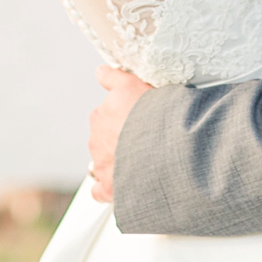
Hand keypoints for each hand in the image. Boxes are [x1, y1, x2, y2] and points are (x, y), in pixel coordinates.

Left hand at [87, 65, 150, 202]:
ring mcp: (101, 163)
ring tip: (141, 160)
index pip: (104, 113)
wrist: (164, 148)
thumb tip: (99, 71)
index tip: (133, 118)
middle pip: (104, 136)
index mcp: (102, 114)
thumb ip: (114, 78)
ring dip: (116, 160)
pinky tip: (124, 185)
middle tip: (143, 139)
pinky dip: (109, 188)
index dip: (120, 116)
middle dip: (119, 138)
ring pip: (103, 160)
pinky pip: (100, 189)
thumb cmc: (155, 113)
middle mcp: (97, 137)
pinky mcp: (108, 187)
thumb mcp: (135, 84)